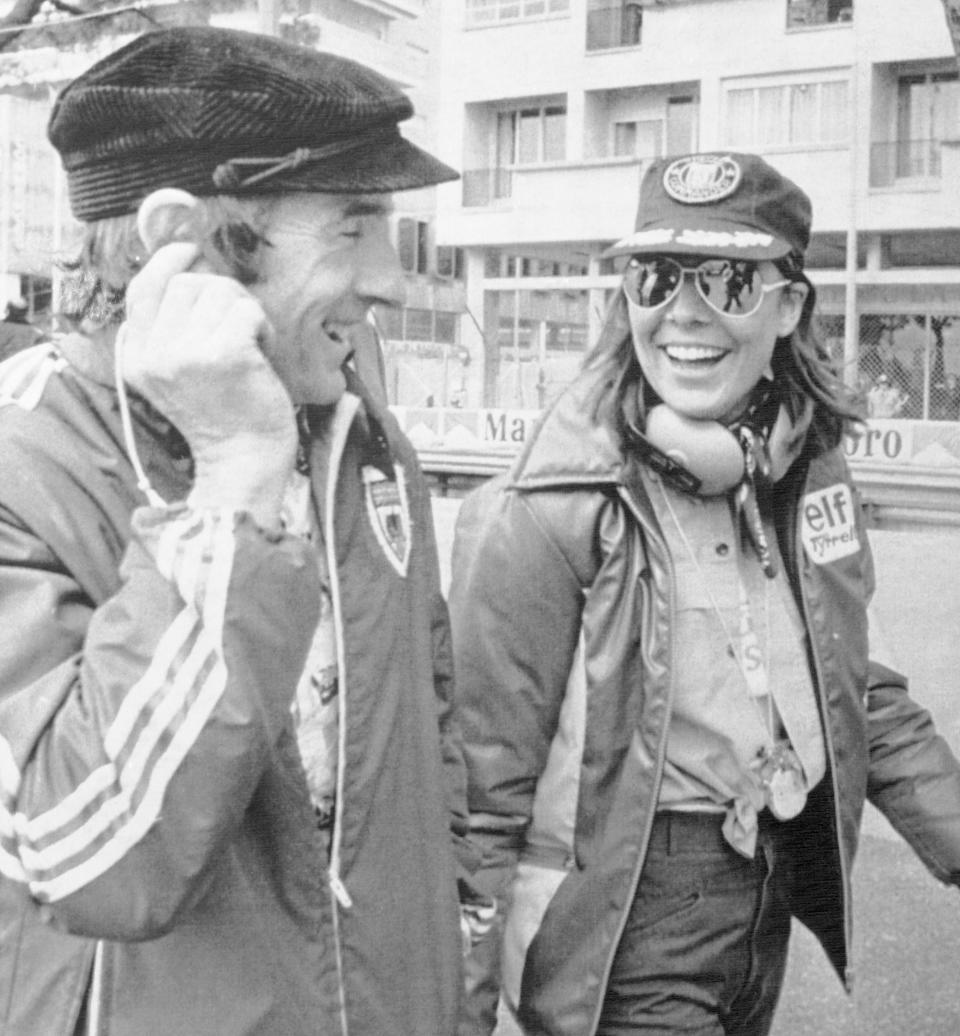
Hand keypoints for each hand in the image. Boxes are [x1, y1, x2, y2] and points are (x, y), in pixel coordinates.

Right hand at [120, 243, 296, 527]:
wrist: (244, 459)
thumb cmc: (224, 413)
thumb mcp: (178, 372)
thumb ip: (171, 328)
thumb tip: (189, 265)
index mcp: (135, 357)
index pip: (142, 288)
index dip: (168, 261)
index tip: (191, 250)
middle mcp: (153, 355)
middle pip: (187, 283)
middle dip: (221, 294)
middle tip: (240, 327)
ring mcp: (185, 354)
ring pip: (218, 290)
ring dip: (244, 311)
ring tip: (253, 345)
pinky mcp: (223, 355)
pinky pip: (246, 309)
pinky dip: (263, 325)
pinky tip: (264, 351)